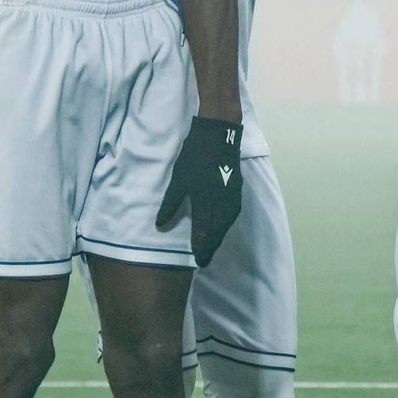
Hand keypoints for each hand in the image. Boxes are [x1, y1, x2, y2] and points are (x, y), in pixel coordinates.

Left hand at [158, 116, 247, 264]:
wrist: (219, 136)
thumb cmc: (195, 156)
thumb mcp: (178, 179)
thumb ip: (171, 203)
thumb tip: (160, 224)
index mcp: (205, 202)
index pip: (203, 232)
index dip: (200, 247)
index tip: (197, 261)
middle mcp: (221, 204)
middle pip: (217, 232)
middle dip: (211, 247)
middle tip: (205, 261)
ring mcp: (231, 198)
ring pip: (226, 225)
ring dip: (219, 238)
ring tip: (212, 248)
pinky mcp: (237, 191)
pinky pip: (232, 215)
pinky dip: (226, 225)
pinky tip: (222, 227)